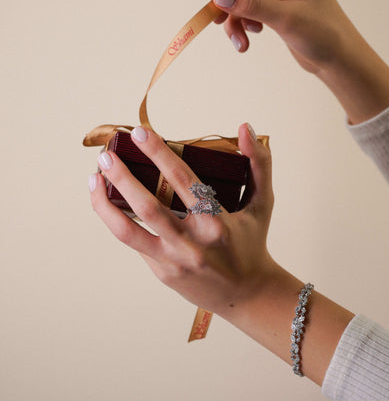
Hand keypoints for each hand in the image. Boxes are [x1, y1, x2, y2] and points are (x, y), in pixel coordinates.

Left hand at [89, 123, 275, 314]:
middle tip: (105, 154)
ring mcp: (173, 260)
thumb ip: (259, 164)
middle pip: (147, 206)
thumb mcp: (262, 204)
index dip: (159, 153)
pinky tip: (110, 204)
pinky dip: (119, 220)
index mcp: (217, 221)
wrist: (246, 294)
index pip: (183, 180)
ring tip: (93, 179)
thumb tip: (246, 127)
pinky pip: (135, 243)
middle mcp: (192, 242)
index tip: (139, 132)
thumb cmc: (252, 242)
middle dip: (121, 177)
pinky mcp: (162, 272)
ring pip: (127, 231)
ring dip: (104, 204)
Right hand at [205, 0, 349, 74]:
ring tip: (239, 41)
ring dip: (235, 19)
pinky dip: (242, 25)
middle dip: (229, 0)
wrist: (338, 60)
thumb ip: (252, 5)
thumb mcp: (287, 19)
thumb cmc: (326, 35)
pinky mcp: (273, 8)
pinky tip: (248, 40)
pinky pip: (247, 11)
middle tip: (216, 18)